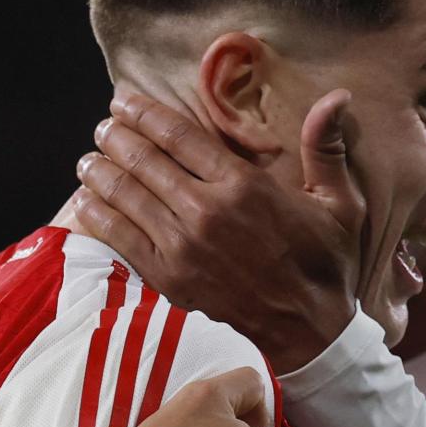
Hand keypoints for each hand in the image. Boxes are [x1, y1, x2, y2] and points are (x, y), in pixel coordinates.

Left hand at [71, 91, 370, 373]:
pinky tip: (85, 202)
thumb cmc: (325, 263)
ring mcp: (183, 247)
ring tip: (88, 160)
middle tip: (103, 127)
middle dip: (116, 137)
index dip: (144, 112)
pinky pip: (121, 238)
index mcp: (244, 185)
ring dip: (100, 172)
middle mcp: (206, 211)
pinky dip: (98, 216)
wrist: (309, 329)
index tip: (123, 99)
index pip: (178, 135)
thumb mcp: (340, 202)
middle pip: (144, 160)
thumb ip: (327, 147)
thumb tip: (337, 97)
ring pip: (126, 195)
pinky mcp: (169, 278)